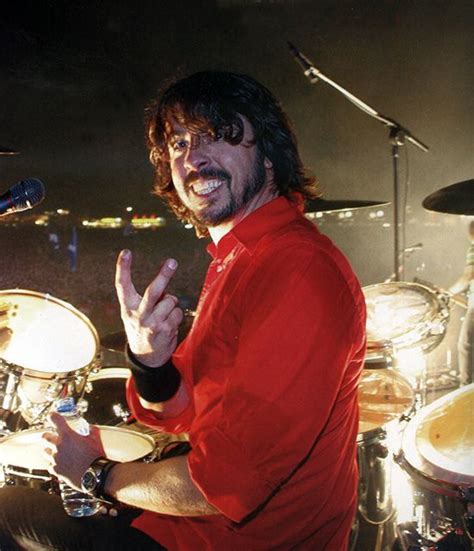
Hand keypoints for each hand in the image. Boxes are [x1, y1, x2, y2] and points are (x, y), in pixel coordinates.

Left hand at [42, 413, 104, 488]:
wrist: (94, 474)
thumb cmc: (95, 457)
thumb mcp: (96, 438)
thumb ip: (91, 430)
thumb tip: (89, 427)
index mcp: (68, 435)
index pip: (55, 420)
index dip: (52, 416)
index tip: (52, 416)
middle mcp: (59, 446)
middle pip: (44, 437)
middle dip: (49, 436)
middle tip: (54, 437)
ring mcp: (55, 458)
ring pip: (45, 451)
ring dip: (50, 450)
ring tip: (59, 451)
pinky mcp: (55, 470)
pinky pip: (50, 464)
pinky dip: (54, 463)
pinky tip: (62, 463)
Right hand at [115, 250, 183, 366]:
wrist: (146, 358)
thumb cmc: (141, 329)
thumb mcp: (133, 314)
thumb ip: (143, 300)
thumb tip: (164, 288)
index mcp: (127, 308)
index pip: (122, 285)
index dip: (122, 268)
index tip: (126, 252)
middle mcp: (139, 314)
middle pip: (153, 291)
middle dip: (164, 275)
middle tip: (172, 262)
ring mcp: (153, 323)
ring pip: (170, 300)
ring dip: (171, 304)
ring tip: (164, 315)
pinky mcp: (166, 330)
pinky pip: (178, 312)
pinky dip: (176, 315)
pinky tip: (169, 324)